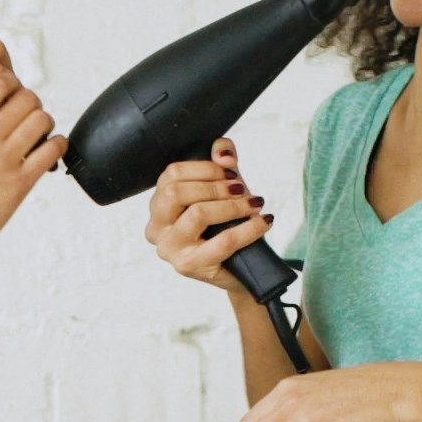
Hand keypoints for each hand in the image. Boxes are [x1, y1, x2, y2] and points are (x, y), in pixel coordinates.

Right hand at [0, 3, 64, 261]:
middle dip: (27, 103)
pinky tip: (46, 152)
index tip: (2, 96)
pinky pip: (52, 150)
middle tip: (22, 115)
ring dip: (43, 122)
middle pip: (26, 97)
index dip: (5, 85)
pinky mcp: (20, 184)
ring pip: (42, 118)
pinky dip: (55, 146)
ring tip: (35, 133)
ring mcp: (4, 160)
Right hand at [147, 138, 274, 294]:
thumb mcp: (224, 189)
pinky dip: (248, 228)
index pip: (171, 174)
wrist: (240, 270)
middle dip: (215, 186)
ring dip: (232, 205)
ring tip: (255, 204)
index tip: (231, 171)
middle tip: (241, 188)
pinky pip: (223, 241)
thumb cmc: (226, 226)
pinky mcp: (188, 266)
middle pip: (176, 192)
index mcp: (159, 205)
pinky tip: (264, 221)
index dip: (204, 167)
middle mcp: (156, 228)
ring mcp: (170, 249)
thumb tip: (223, 151)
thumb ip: (222, 163)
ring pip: (197, 214)